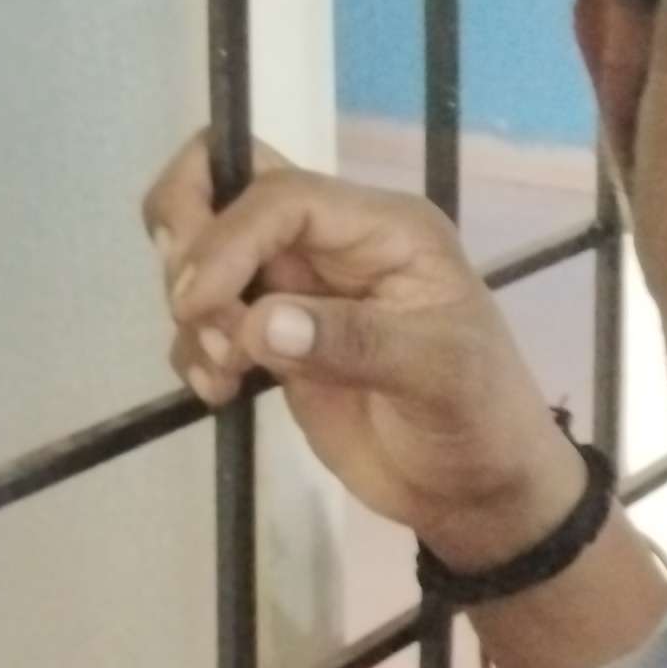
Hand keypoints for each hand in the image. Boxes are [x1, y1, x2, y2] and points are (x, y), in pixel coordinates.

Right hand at [143, 133, 583, 571]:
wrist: (474, 487)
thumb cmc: (478, 419)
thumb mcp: (437, 376)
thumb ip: (351, 342)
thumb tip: (256, 323)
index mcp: (386, 228)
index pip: (284, 195)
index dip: (228, 238)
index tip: (197, 305)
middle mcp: (336, 242)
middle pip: (227, 180)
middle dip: (187, 234)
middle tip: (190, 308)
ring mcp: (299, 287)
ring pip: (204, 252)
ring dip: (191, 309)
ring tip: (224, 372)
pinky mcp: (273, 336)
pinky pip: (205, 318)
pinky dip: (193, 348)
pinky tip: (221, 392)